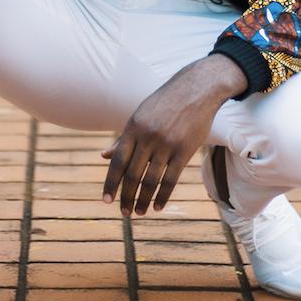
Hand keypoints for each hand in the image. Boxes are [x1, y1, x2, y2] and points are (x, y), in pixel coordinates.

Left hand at [100, 55, 246, 214]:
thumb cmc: (165, 102)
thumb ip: (124, 137)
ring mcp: (167, 143)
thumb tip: (103, 155)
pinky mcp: (185, 150)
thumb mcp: (141, 115)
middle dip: (127, 196)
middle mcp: (148, 136)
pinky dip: (162, 196)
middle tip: (125, 212)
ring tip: (139, 212)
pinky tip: (157, 206)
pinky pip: (171, 179)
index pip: (118, 161)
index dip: (111, 183)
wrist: (197, 88)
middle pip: (133, 174)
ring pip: (151, 180)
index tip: (106, 201)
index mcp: (134, 126)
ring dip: (143, 200)